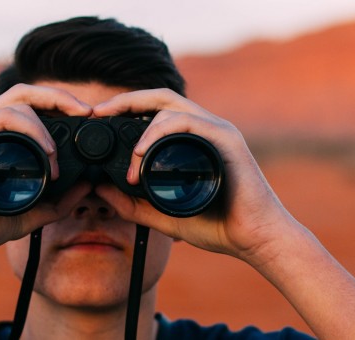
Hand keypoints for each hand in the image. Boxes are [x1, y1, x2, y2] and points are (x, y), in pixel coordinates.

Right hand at [0, 84, 94, 256]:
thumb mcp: (28, 215)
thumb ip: (57, 203)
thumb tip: (87, 186)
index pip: (30, 106)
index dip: (59, 105)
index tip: (86, 118)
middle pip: (25, 92)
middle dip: (59, 96)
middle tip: (86, 111)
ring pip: (17, 102)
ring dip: (46, 124)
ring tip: (56, 155)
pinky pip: (1, 116)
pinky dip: (30, 128)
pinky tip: (45, 151)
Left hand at [92, 89, 301, 265]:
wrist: (256, 239)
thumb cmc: (219, 226)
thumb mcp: (163, 216)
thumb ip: (133, 204)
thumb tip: (100, 190)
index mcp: (192, 139)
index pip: (155, 110)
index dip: (126, 108)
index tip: (98, 117)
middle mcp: (205, 128)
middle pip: (160, 97)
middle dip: (126, 100)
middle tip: (99, 112)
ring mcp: (217, 130)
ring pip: (170, 107)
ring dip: (142, 127)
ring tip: (130, 159)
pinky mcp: (226, 139)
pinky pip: (188, 122)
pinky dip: (160, 132)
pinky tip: (143, 152)